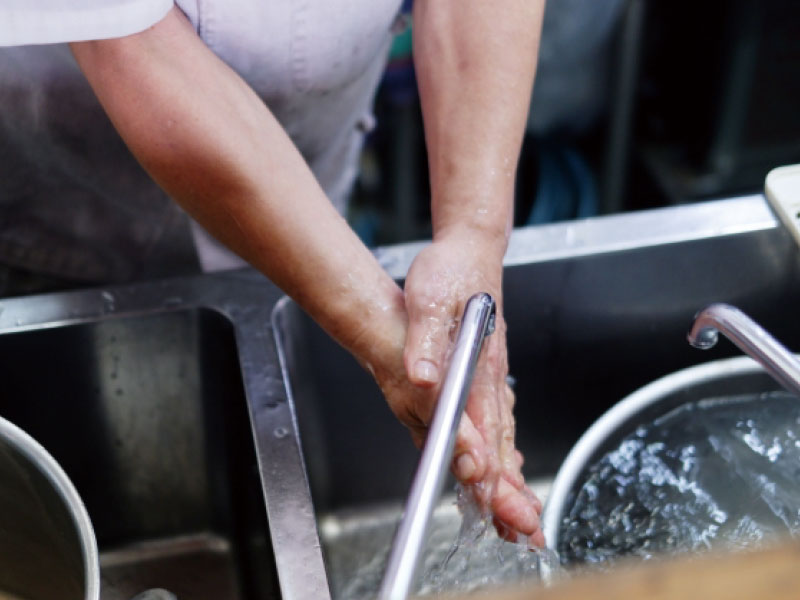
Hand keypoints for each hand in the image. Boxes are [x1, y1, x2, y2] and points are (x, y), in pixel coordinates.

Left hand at [397, 228, 543, 546]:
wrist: (471, 250)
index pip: (484, 425)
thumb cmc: (451, 272)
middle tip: (523, 529)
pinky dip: (504, 449)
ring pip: (504, 434)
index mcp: (478, 363)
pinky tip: (506, 465)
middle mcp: (491, 375)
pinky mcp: (487, 372)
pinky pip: (499, 419)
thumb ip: (427, 340)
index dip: (487, 464)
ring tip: (519, 515)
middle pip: (502, 439)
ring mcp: (492, 375)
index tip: (491, 499)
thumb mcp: (428, 298)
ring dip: (511, 475)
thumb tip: (422, 376)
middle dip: (511, 487)